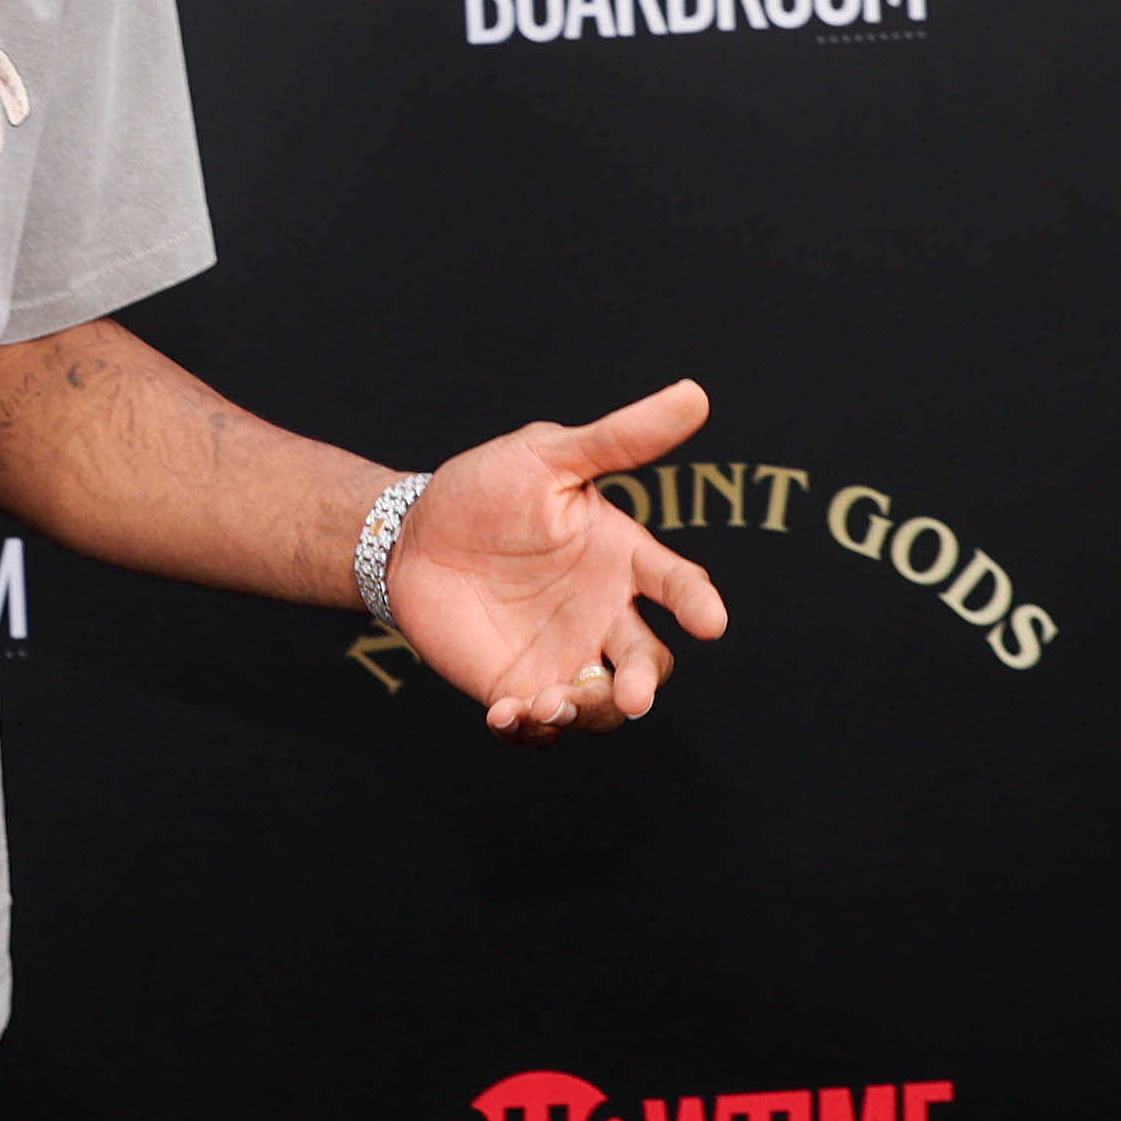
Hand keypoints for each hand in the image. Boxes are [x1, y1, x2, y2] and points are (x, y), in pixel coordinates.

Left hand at [388, 381, 728, 738]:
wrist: (410, 537)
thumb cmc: (486, 488)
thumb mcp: (548, 455)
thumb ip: (619, 437)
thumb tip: (695, 392)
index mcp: (622, 559)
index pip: (678, 585)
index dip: (698, 604)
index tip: (711, 621)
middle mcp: (603, 614)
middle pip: (650, 662)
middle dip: (646, 682)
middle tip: (632, 695)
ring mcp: (564, 655)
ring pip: (604, 704)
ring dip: (588, 711)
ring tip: (547, 701)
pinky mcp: (519, 687)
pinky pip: (543, 724)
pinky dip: (533, 727)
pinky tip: (506, 713)